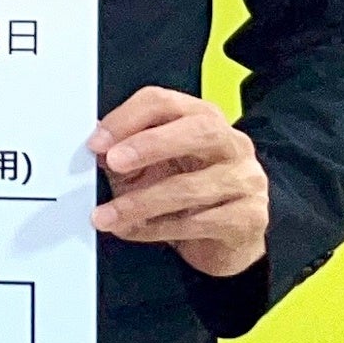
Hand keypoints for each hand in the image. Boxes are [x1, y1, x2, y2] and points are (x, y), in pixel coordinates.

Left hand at [90, 86, 269, 281]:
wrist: (223, 239)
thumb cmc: (182, 192)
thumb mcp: (148, 167)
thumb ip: (123, 154)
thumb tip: (95, 149)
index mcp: (201, 120)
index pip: (166, 103)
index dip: (128, 118)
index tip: (97, 142)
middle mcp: (230, 144)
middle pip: (200, 130)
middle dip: (151, 144)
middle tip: (114, 162)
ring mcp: (245, 180)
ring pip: (192, 186)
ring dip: (140, 203)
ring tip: (105, 216)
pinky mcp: (248, 217)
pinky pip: (198, 223)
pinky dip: (157, 229)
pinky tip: (132, 231)